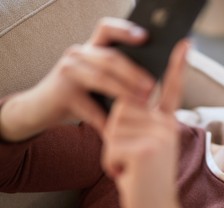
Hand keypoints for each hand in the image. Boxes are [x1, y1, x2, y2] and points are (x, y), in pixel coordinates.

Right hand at [0, 17, 154, 140]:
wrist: (39, 110)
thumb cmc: (78, 96)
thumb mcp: (97, 82)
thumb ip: (118, 77)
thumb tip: (153, 87)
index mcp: (91, 49)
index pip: (107, 29)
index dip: (125, 30)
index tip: (145, 37)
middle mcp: (78, 55)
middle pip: (111, 58)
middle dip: (135, 73)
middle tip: (152, 88)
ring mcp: (68, 71)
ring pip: (102, 79)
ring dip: (125, 93)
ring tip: (143, 105)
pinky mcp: (61, 93)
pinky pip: (90, 108)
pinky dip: (106, 121)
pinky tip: (119, 131)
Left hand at [102, 40, 189, 207]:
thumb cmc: (147, 181)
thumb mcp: (149, 149)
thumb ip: (142, 125)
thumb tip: (125, 105)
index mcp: (168, 124)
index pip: (172, 91)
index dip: (177, 67)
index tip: (184, 44)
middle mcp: (167, 126)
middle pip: (122, 108)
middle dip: (116, 135)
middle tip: (131, 158)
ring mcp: (159, 137)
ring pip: (113, 128)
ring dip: (113, 151)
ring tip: (131, 167)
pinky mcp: (146, 149)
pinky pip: (111, 146)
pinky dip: (111, 164)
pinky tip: (128, 175)